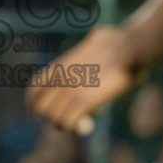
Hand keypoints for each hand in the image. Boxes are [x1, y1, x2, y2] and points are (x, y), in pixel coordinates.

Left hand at [28, 26, 142, 134]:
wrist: (127, 48)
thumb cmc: (119, 43)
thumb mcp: (98, 43)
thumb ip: (91, 45)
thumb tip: (96, 36)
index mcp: (60, 66)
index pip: (35, 89)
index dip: (36, 103)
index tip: (44, 112)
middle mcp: (60, 79)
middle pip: (41, 107)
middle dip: (51, 116)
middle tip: (68, 119)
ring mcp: (71, 90)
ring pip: (53, 117)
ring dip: (63, 123)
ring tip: (77, 121)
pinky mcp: (83, 101)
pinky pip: (67, 122)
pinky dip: (73, 126)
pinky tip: (85, 122)